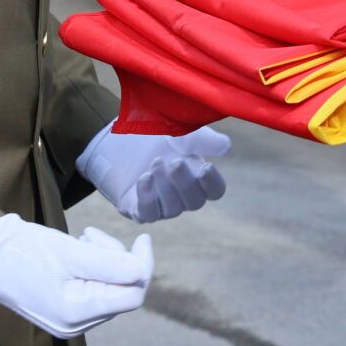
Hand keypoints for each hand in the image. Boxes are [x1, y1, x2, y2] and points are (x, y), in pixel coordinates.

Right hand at [0, 214, 153, 338]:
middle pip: (121, 291)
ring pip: (108, 287)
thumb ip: (110, 264)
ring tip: (81, 239)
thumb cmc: (25, 250)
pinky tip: (76, 248)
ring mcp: (68, 319)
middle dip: (116, 259)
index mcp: (77, 313)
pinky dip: (92, 265)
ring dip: (103, 259)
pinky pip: (93, 287)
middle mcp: (75, 324)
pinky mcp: (63, 308)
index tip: (142, 238)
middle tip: (91, 235)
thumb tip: (142, 271)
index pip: (132, 296)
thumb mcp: (71, 252)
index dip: (142, 266)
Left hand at [77, 125, 230, 221]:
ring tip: (155, 163)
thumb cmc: (154, 135)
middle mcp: (181, 195)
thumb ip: (204, 140)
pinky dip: (147, 196)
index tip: (206, 167)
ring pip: (172, 209)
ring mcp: (160, 204)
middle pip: (194, 202)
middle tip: (174, 162)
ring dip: (165, 187)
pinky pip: (147, 213)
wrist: (119, 136)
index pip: (214, 190)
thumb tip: (226, 146)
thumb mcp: (181, 133)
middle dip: (185, 183)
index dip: (213, 183)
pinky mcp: (138, 209)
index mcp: (197, 176)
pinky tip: (143, 178)